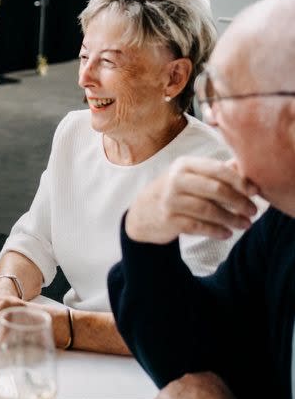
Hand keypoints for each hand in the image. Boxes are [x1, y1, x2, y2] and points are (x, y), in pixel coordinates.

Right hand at [125, 157, 258, 243]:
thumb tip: (246, 166)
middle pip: (215, 190)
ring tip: (244, 225)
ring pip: (208, 210)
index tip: (255, 191)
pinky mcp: (169, 219)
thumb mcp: (190, 175)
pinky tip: (226, 233)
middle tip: (253, 211)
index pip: (218, 169)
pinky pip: (199, 226)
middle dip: (239, 202)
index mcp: (184, 165)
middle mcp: (175, 180)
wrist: (142, 213)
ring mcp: (170, 200)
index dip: (240, 181)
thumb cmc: (174, 192)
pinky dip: (216, 231)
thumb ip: (217, 171)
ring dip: (231, 219)